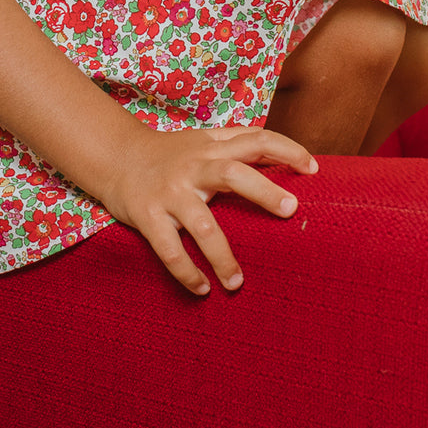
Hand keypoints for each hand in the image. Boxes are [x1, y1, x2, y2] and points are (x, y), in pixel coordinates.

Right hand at [100, 125, 316, 294]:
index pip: (254, 138)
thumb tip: (281, 155)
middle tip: (290, 211)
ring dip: (222, 257)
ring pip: (202, 225)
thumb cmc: (168, 154)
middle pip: (232, 174)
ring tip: (237, 284)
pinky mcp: (148, 215)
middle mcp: (193, 167)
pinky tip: (202, 288)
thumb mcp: (200, 141)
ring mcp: (170, 192)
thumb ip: (234, 145)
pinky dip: (187, 272)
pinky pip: (170, 249)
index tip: (313, 168)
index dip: (286, 149)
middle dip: (263, 191)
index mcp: (210, 148)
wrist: (115, 156)